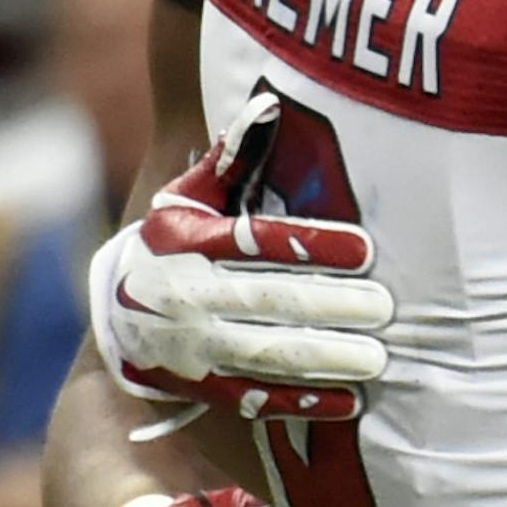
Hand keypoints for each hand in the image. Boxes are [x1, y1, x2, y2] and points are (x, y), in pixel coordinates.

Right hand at [92, 90, 392, 424]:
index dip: (312, 245)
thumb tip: (270, 105)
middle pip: (269, 301)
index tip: (366, 248)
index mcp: (184, 243)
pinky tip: (349, 400)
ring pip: (267, 353)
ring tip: (377, 356)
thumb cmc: (180, 241)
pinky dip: (302, 401)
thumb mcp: (193, 195)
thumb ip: (234, 155)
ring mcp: (191, 346)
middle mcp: (182, 295)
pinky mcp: (200, 386)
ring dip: (325, 357)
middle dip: (332, 305)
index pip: (256, 242)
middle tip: (385, 306)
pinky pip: (255, 397)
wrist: (121, 311)